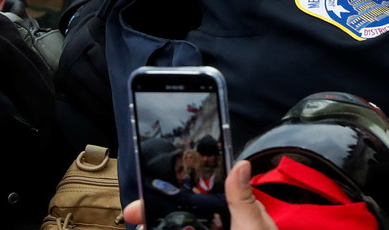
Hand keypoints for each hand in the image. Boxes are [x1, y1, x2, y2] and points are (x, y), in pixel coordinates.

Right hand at [122, 161, 278, 229]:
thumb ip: (243, 201)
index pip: (200, 197)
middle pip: (180, 217)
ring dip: (155, 227)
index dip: (175, 192)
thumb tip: (240, 164)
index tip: (153, 189)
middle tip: (135, 213)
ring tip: (140, 226)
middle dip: (155, 213)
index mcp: (232, 215)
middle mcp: (216, 229)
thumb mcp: (253, 227)